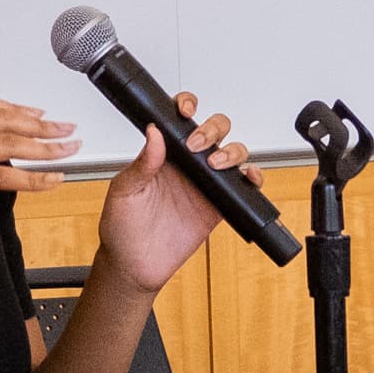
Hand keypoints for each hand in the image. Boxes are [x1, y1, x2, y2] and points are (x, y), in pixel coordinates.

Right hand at [0, 91, 77, 250]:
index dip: (16, 109)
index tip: (38, 112)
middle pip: (4, 119)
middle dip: (40, 124)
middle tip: (66, 128)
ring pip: (10, 144)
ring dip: (46, 147)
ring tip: (69, 150)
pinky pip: (4, 176)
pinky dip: (33, 179)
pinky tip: (52, 181)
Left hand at [96, 93, 253, 292]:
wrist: (134, 266)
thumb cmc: (121, 228)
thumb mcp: (123, 191)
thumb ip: (141, 164)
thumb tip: (154, 132)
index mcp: (162, 154)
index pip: (179, 119)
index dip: (187, 106)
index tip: (185, 110)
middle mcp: (186, 165)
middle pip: (214, 130)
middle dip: (213, 128)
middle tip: (197, 145)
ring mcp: (204, 184)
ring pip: (232, 153)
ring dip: (232, 151)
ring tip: (216, 164)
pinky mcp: (218, 206)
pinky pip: (243, 187)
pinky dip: (252, 178)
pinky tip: (247, 177)